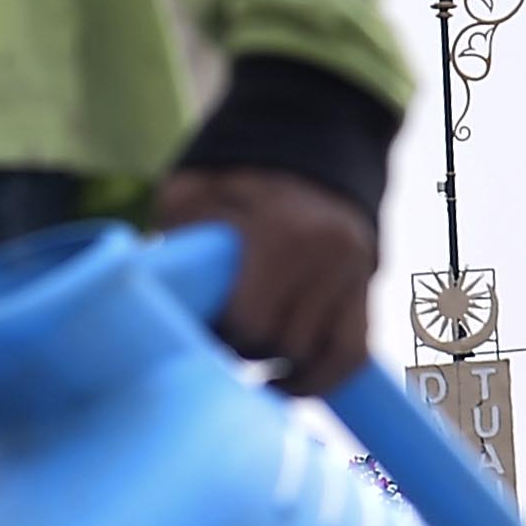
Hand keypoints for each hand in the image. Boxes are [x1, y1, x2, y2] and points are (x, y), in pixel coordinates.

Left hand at [153, 164, 378, 396]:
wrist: (305, 146)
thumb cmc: (233, 179)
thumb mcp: (195, 192)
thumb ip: (177, 236)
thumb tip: (160, 296)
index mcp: (282, 233)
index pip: (249, 323)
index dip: (217, 337)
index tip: (196, 329)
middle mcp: (327, 254)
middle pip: (281, 346)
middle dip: (246, 351)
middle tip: (218, 339)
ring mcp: (352, 272)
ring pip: (317, 357)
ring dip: (282, 369)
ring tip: (249, 356)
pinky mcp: (365, 287)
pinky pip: (352, 354)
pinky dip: (324, 376)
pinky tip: (291, 379)